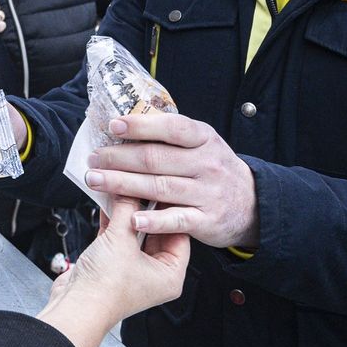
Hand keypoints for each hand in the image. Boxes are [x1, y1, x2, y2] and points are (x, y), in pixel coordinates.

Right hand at [37, 196, 189, 346]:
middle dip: (143, 208)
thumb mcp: (122, 240)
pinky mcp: (112, 265)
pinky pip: (116, 237)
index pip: (178, 232)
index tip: (160, 187)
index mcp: (170, 274)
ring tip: (120, 189)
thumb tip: (131, 187)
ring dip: (125, 213)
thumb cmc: (105, 289)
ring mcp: (132, 269)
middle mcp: (154, 273)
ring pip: (133, 233)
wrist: (75, 307)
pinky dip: (111, 221)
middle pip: (155, 231)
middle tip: (139, 184)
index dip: (168, 209)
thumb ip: (127, 209)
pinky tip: (106, 203)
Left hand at [82, 113, 258, 248]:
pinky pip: (176, 219)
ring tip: (96, 181)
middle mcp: (207, 163)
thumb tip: (123, 127)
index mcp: (204, 138)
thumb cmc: (214, 170)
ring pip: (159, 187)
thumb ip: (172, 138)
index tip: (113, 126)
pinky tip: (132, 219)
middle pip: (156, 158)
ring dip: (123, 184)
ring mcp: (207, 193)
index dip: (141, 126)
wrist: (253, 205)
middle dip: (119, 158)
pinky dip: (154, 220)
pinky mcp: (207, 220)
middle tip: (93, 159)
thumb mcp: (203, 145)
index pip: (172, 127)